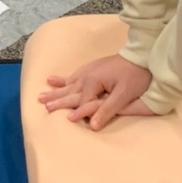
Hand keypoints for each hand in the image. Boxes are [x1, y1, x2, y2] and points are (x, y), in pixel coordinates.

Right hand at [38, 54, 155, 130]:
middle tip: (40, 104)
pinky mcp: (91, 67)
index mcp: (93, 82)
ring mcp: (88, 70)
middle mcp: (86, 76)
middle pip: (69, 92)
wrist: (141, 56)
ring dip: (55, 90)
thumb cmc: (135, 76)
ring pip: (68, 84)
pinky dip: (63, 79)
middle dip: (55, 99)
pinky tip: (54, 80)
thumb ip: (106, 110)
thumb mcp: (123, 95)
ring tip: (41, 94)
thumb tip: (92, 126)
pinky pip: (73, 75)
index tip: (72, 122)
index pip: (83, 103)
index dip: (79, 114)